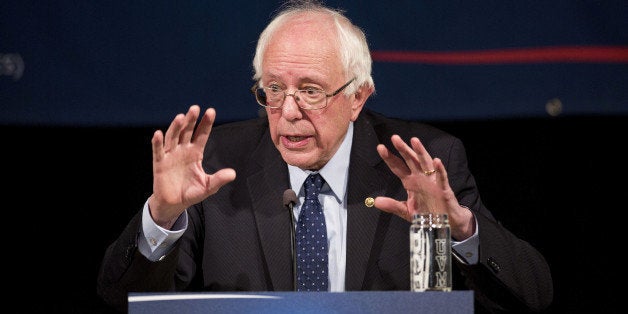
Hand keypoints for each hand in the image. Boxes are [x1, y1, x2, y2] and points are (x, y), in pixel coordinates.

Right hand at [148, 105, 235, 228]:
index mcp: (195, 153)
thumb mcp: (208, 186)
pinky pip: (158, 151)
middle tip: (195, 108)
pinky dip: (157, 142)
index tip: (211, 111)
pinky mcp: (160, 164)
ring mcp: (170, 156)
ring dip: (176, 127)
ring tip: (181, 117)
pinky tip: (158, 133)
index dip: (206, 124)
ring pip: (173, 137)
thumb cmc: (191, 192)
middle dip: (191, 120)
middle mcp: (183, 151)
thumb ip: (219, 179)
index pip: (201, 135)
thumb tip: (233, 174)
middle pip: (187, 132)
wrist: (174, 204)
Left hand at [375, 135, 473, 239]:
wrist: (443, 223)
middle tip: (394, 138)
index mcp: (410, 181)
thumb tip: (375, 201)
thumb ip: (392, 205)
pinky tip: (436, 161)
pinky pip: (442, 178)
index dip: (390, 157)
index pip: (398, 167)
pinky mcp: (443, 189)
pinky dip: (440, 170)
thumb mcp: (406, 210)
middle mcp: (420, 178)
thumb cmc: (426, 213)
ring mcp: (432, 182)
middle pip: (410, 160)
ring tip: (414, 140)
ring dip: (420, 152)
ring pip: (426, 163)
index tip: (380, 147)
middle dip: (403, 149)